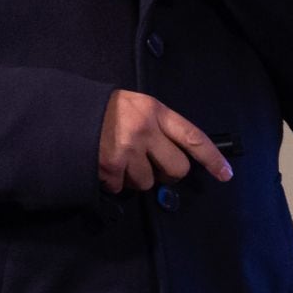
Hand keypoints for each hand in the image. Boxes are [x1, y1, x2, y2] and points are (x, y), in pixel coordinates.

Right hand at [97, 89, 233, 192]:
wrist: (66, 111)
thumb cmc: (105, 110)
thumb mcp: (136, 105)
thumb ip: (158, 125)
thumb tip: (174, 155)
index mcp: (155, 111)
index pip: (193, 137)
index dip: (212, 158)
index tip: (225, 174)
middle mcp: (145, 130)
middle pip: (176, 168)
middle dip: (166, 173)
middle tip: (151, 164)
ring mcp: (127, 150)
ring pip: (148, 182)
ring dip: (135, 177)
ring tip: (120, 159)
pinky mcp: (110, 167)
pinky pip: (122, 187)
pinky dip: (114, 182)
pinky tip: (106, 165)